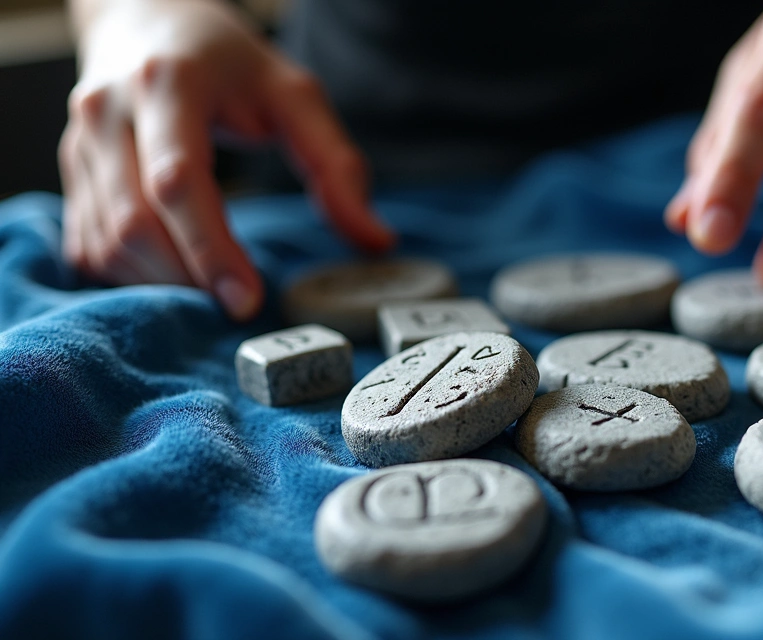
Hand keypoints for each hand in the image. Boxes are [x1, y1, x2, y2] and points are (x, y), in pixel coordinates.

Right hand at [60, 0, 394, 319]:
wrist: (146, 20)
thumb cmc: (227, 62)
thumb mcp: (294, 95)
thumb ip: (337, 166)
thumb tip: (376, 240)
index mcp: (168, 85)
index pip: (178, 183)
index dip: (211, 250)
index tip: (246, 300)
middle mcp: (108, 113)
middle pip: (134, 224)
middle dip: (189, 279)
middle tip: (238, 304)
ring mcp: (79, 145)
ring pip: (106, 244)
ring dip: (161, 285)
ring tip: (212, 290)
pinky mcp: (70, 174)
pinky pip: (88, 247)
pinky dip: (132, 278)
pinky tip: (175, 276)